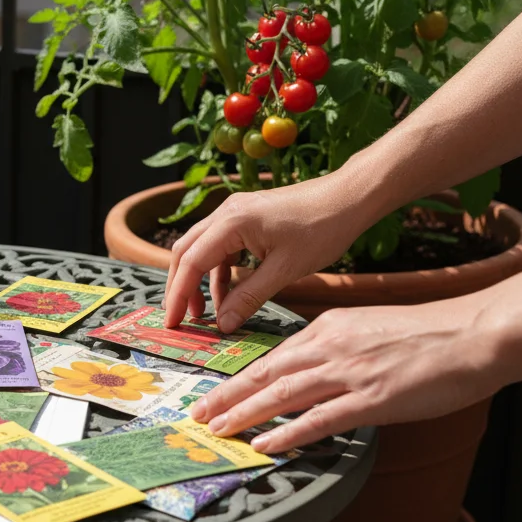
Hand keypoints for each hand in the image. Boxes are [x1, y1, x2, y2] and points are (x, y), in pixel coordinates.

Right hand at [163, 173, 370, 331]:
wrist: (349, 197)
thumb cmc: (323, 228)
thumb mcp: (285, 270)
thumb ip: (250, 297)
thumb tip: (223, 324)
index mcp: (231, 222)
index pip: (191, 262)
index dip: (178, 295)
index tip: (172, 322)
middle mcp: (226, 212)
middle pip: (186, 252)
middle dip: (180, 287)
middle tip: (180, 319)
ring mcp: (235, 212)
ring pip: (202, 249)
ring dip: (199, 281)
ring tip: (206, 312)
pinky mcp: (247, 217)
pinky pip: (221, 246)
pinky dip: (219, 271)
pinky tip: (228, 293)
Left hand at [188, 297, 508, 452]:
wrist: (474, 333)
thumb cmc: (430, 334)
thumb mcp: (370, 329)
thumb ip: (339, 348)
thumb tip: (316, 372)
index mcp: (329, 328)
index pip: (273, 357)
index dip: (240, 378)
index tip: (216, 392)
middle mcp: (331, 346)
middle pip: (266, 374)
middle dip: (227, 396)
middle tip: (199, 415)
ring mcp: (349, 373)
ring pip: (283, 394)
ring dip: (244, 414)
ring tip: (219, 430)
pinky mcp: (372, 398)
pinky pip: (320, 419)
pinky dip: (288, 433)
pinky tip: (265, 444)